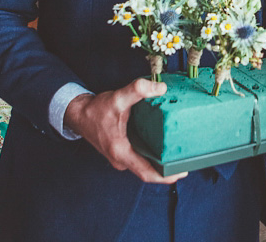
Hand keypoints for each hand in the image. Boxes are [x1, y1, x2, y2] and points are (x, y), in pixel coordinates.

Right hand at [63, 80, 187, 183]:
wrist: (79, 114)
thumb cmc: (96, 110)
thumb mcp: (118, 98)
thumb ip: (138, 90)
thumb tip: (161, 88)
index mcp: (121, 152)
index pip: (146, 173)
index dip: (165, 176)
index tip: (182, 173)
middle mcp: (121, 159)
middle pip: (148, 171)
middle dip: (168, 169)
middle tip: (187, 160)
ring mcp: (121, 157)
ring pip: (144, 165)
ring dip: (160, 162)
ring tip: (180, 153)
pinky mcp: (121, 152)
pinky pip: (140, 158)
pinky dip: (152, 154)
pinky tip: (164, 145)